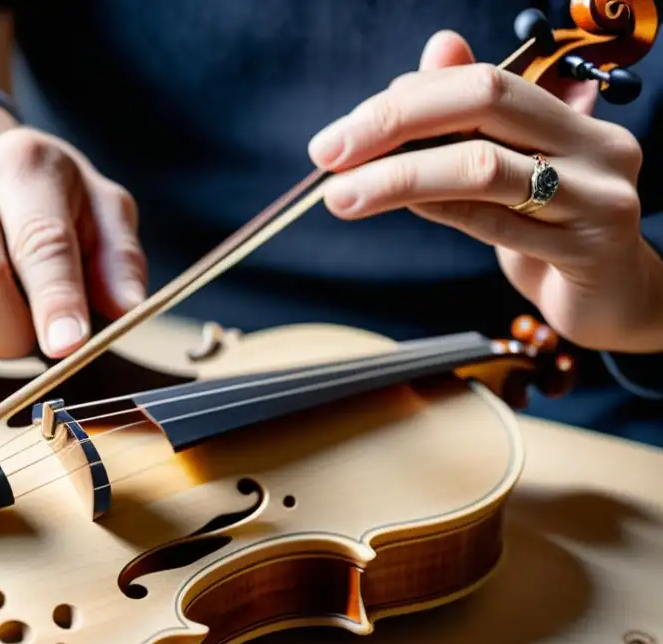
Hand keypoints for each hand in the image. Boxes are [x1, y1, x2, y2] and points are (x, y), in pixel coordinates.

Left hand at [308, 31, 662, 353]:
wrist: (610, 300)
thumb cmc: (548, 231)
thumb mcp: (507, 169)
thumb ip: (472, 119)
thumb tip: (436, 49)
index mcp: (571, 115)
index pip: (482, 80)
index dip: (407, 98)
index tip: (345, 130)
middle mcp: (595, 145)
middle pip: (484, 103)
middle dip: (393, 122)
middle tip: (328, 153)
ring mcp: (597, 197)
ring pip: (482, 167)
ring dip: (397, 177)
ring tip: (340, 195)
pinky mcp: (589, 251)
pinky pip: (496, 224)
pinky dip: (438, 212)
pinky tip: (400, 211)